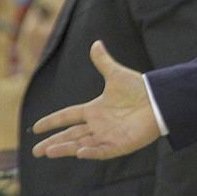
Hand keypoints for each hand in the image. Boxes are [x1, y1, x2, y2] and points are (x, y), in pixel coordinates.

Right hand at [31, 41, 160, 159]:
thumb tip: (96, 43)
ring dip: (65, 149)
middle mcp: (99, 124)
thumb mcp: (117, 74)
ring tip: (48, 152)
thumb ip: (104, 62)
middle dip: (54, 143)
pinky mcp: (121, 144)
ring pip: (82, 144)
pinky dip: (92, 152)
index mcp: (94, 109)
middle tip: (35, 151)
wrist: (161, 99)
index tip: (36, 127)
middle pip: (71, 135)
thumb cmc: (140, 89)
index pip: (68, 116)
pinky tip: (79, 152)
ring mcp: (109, 135)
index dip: (52, 121)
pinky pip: (104, 150)